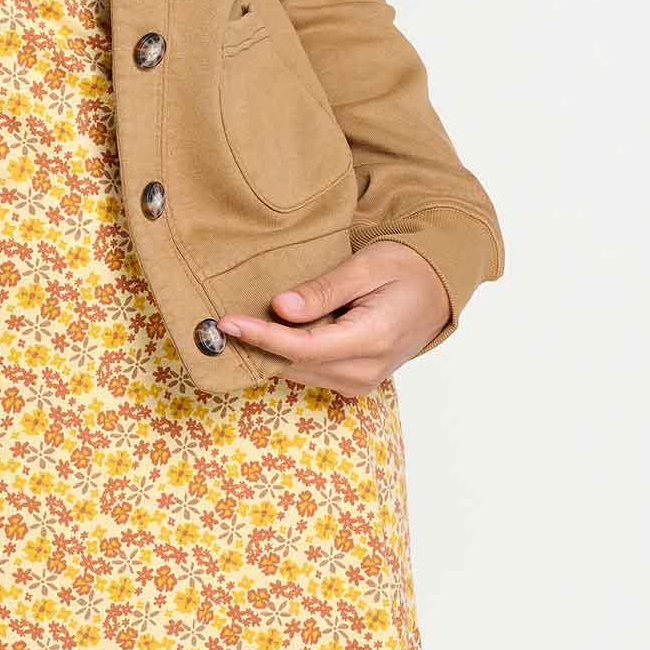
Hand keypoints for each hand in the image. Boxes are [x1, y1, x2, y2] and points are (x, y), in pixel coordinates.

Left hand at [216, 240, 451, 395]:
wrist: (436, 290)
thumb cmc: (403, 269)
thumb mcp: (366, 267)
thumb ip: (324, 290)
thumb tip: (280, 307)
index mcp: (371, 339)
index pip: (302, 347)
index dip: (261, 337)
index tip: (227, 322)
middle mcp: (365, 371)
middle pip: (296, 365)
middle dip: (255, 346)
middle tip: (213, 325)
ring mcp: (362, 382)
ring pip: (300, 373)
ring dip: (266, 353)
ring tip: (232, 327)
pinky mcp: (355, 381)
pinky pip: (311, 372)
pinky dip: (285, 357)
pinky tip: (263, 336)